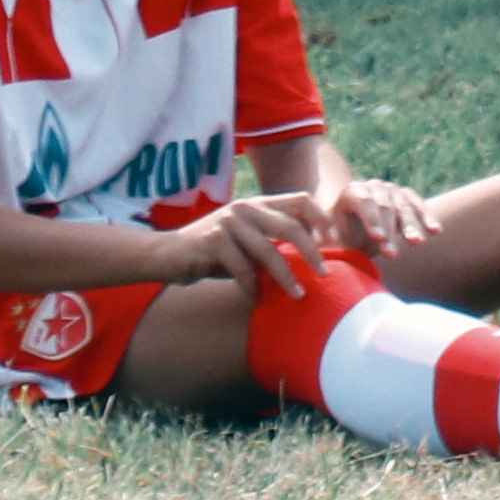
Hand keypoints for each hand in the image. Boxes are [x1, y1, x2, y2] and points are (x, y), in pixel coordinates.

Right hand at [190, 189, 338, 296]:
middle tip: (324, 273)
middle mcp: (246, 207)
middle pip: (292, 226)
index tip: (334, 242)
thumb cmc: (212, 252)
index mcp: (259, 203)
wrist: (165, 254)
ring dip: (285, 277)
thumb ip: (273, 243)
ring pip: (269, 251)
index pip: (302, 200)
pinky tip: (256, 299)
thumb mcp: (247, 242)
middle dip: (312, 252)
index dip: (322, 219)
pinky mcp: (213, 240)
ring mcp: (229, 222)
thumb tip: (313, 259)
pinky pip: (243, 268)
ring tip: (298, 295)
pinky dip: (252, 286)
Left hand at [335, 178, 434, 257]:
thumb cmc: (340, 239)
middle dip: (389, 231)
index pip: (363, 202)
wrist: (354, 231)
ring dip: (410, 227)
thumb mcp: (330, 239)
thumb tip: (330, 247)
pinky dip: (427, 218)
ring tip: (416, 243)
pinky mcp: (407, 197)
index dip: (371, 219)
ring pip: (403, 207)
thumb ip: (329, 242)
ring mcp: (392, 190)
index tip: (378, 238)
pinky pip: (418, 207)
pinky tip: (435, 231)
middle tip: (392, 253)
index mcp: (351, 192)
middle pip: (385, 206)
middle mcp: (373, 186)